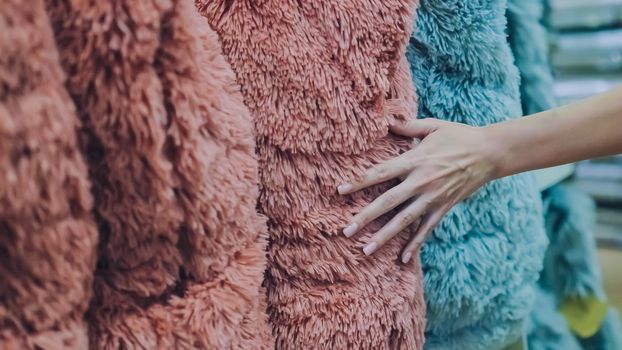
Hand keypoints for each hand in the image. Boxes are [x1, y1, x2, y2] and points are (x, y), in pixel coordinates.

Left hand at [337, 118, 501, 262]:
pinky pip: (427, 229)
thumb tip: (386, 120)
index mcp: (414, 160)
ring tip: (365, 250)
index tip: (340, 191)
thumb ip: (408, 126)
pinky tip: (403, 259)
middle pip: (387, 202)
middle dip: (365, 217)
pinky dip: (415, 244)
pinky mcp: (444, 208)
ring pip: (404, 221)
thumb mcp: (433, 126)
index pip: (380, 172)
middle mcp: (421, 182)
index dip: (359, 181)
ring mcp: (433, 197)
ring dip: (384, 236)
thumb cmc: (459, 136)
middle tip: (345, 231)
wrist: (490, 153)